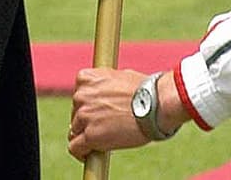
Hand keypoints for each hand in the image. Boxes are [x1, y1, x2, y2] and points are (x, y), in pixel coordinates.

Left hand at [68, 67, 189, 158]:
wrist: (156, 104)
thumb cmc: (145, 91)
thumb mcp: (121, 77)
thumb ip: (106, 85)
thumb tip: (106, 91)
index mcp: (87, 78)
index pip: (78, 95)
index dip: (88, 105)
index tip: (97, 112)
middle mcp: (82, 95)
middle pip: (76, 113)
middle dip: (88, 120)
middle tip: (104, 126)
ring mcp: (84, 116)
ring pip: (75, 131)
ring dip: (86, 135)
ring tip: (102, 140)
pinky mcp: (90, 136)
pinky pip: (75, 148)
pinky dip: (81, 152)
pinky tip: (90, 154)